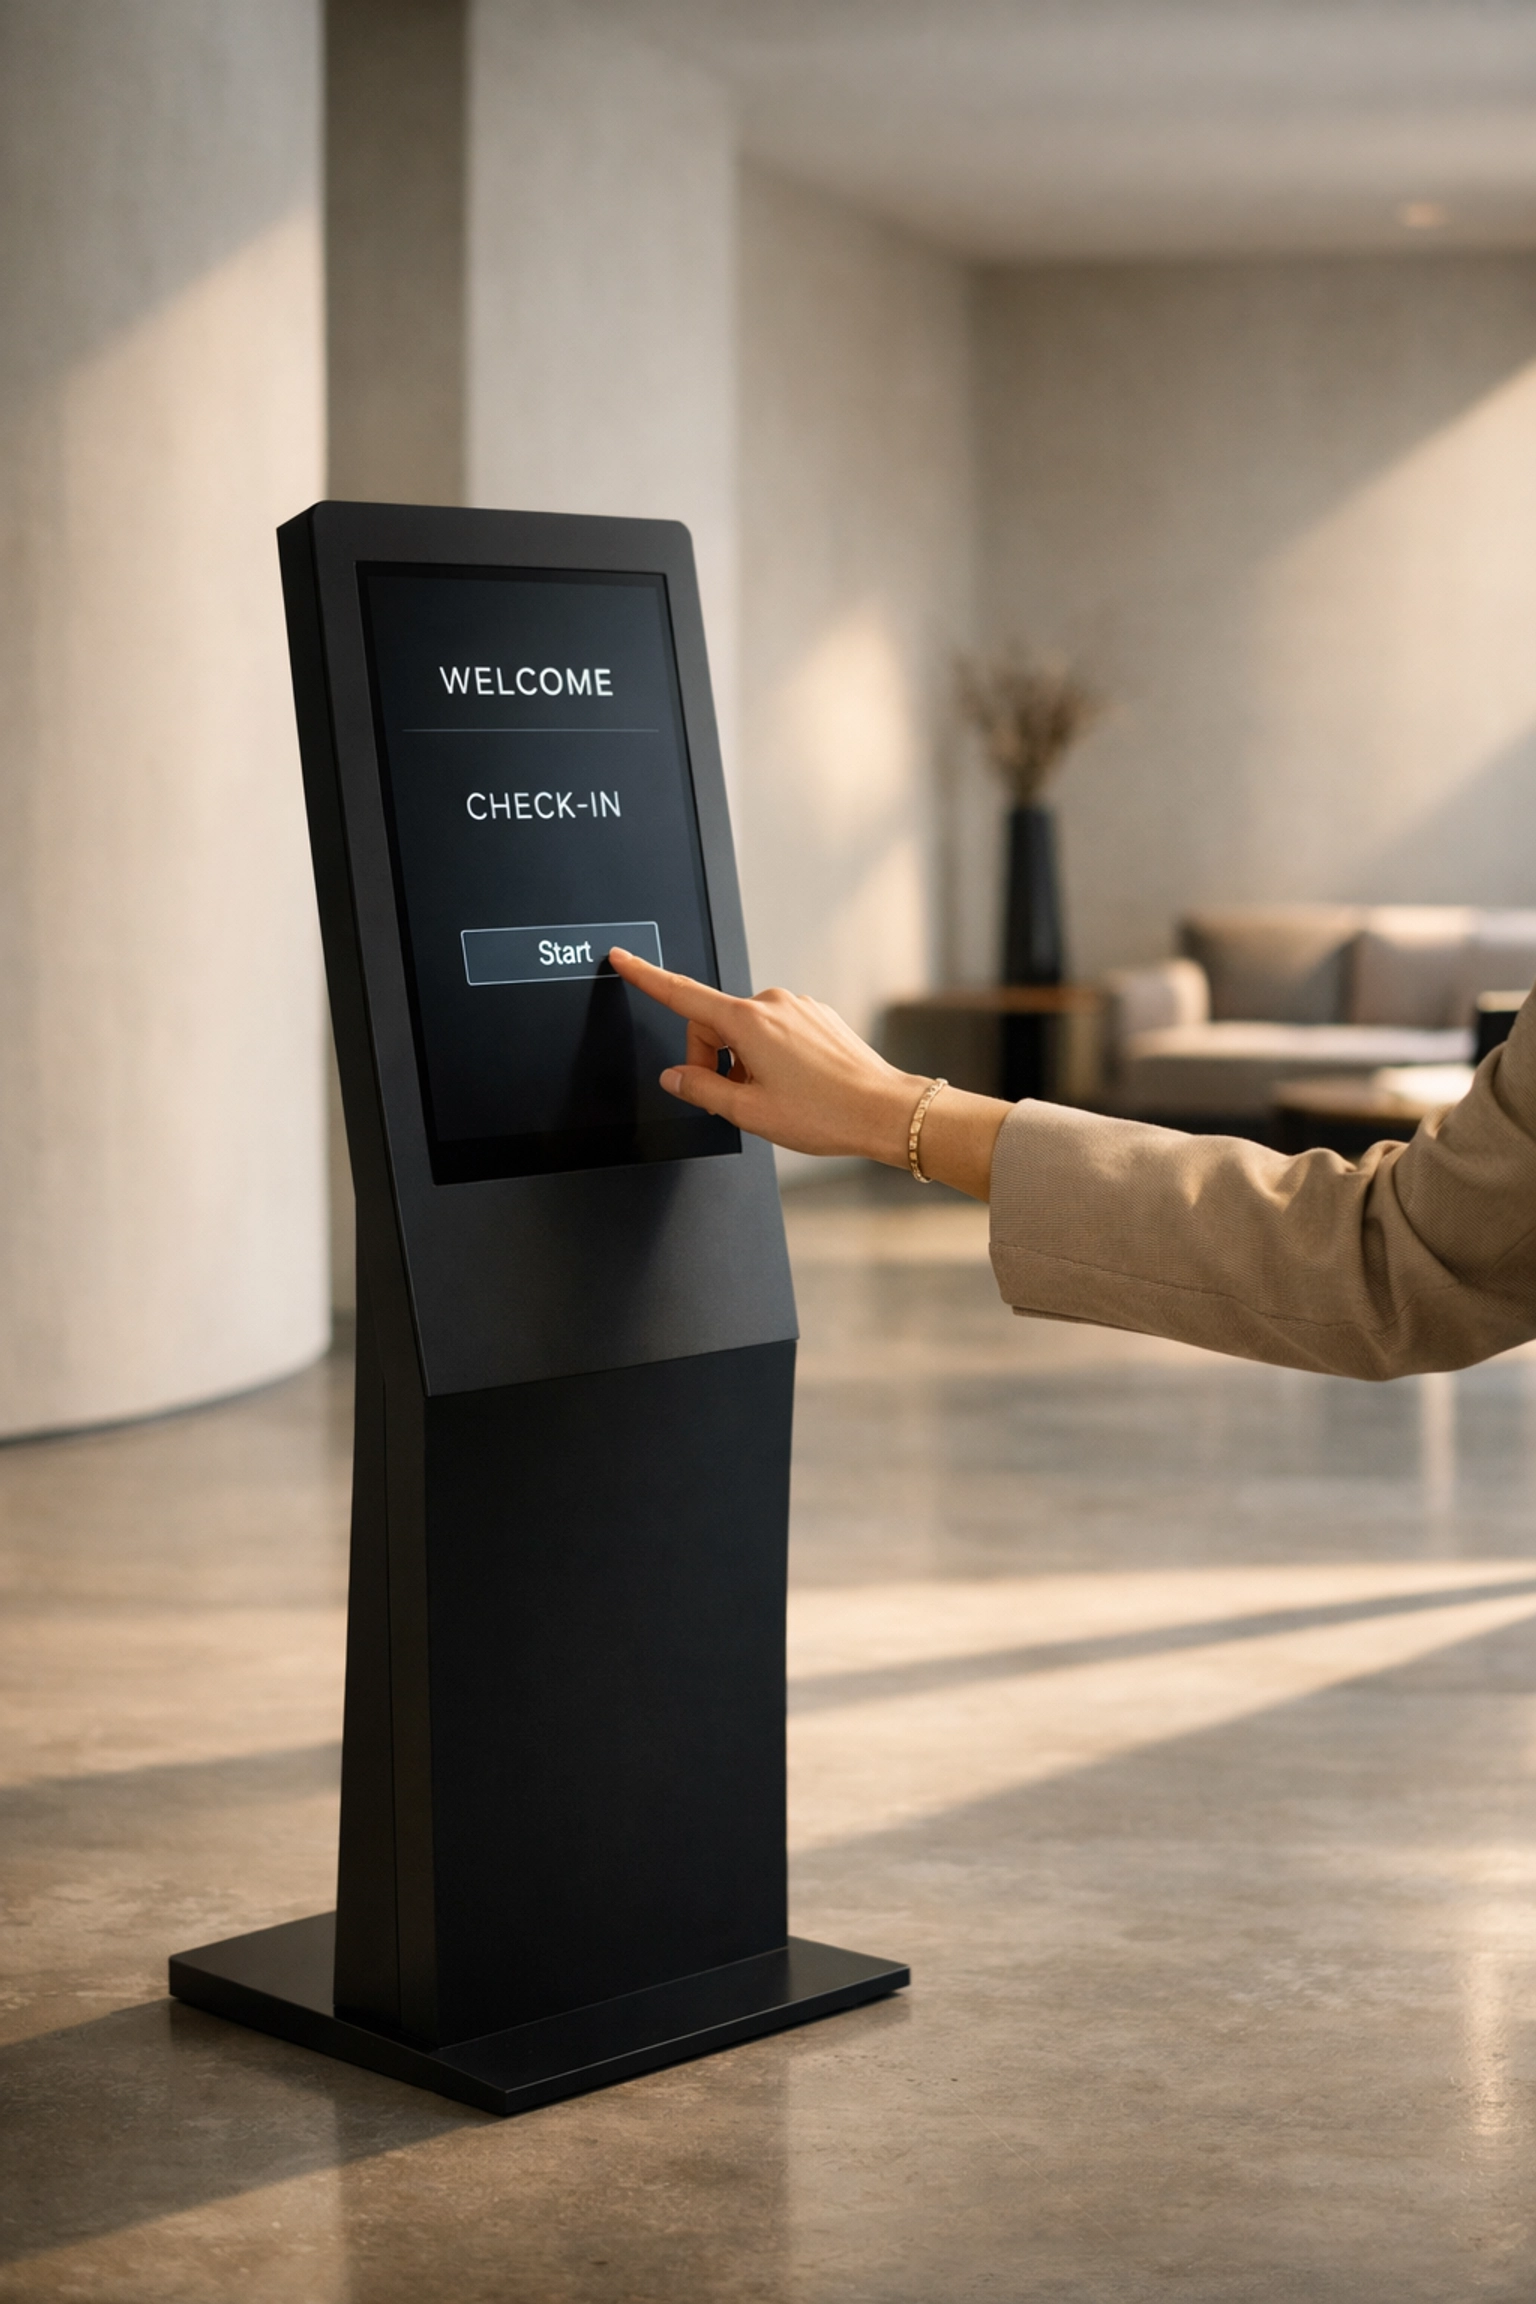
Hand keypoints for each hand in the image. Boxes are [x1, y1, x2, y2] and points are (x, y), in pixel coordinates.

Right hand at [608, 948, 1011, 1197]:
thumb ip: (702, 1090)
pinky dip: (770, 1057)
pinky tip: (793, 1086)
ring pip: (746, 1032)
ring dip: (743, 1062)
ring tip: (771, 1098)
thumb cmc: (824, 1113)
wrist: (885, 1110)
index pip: (682, 995)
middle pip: (715, 1024)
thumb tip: (676, 1076)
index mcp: (748, 1022)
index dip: (647, 977)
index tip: (622, 959)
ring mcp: (797, 1006)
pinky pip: (776, 1031)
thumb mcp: (748, 1111)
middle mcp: (771, 1003)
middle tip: (732, 1100)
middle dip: (711, 1060)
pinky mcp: (816, 1016)